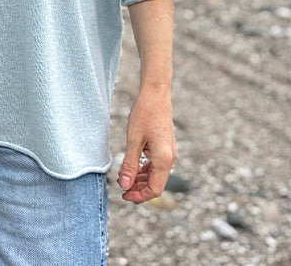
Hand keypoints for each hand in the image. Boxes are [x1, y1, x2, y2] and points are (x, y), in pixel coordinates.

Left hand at [117, 87, 176, 203]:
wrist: (155, 95)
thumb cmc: (144, 115)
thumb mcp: (133, 140)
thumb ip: (130, 164)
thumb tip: (125, 186)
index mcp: (164, 160)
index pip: (154, 189)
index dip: (139, 196)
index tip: (123, 195)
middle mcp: (170, 159)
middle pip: (156, 184)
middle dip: (139, 189)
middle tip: (121, 188)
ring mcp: (169, 153)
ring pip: (156, 175)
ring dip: (141, 180)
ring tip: (124, 178)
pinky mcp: (165, 147)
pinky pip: (156, 165)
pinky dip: (145, 170)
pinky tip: (133, 168)